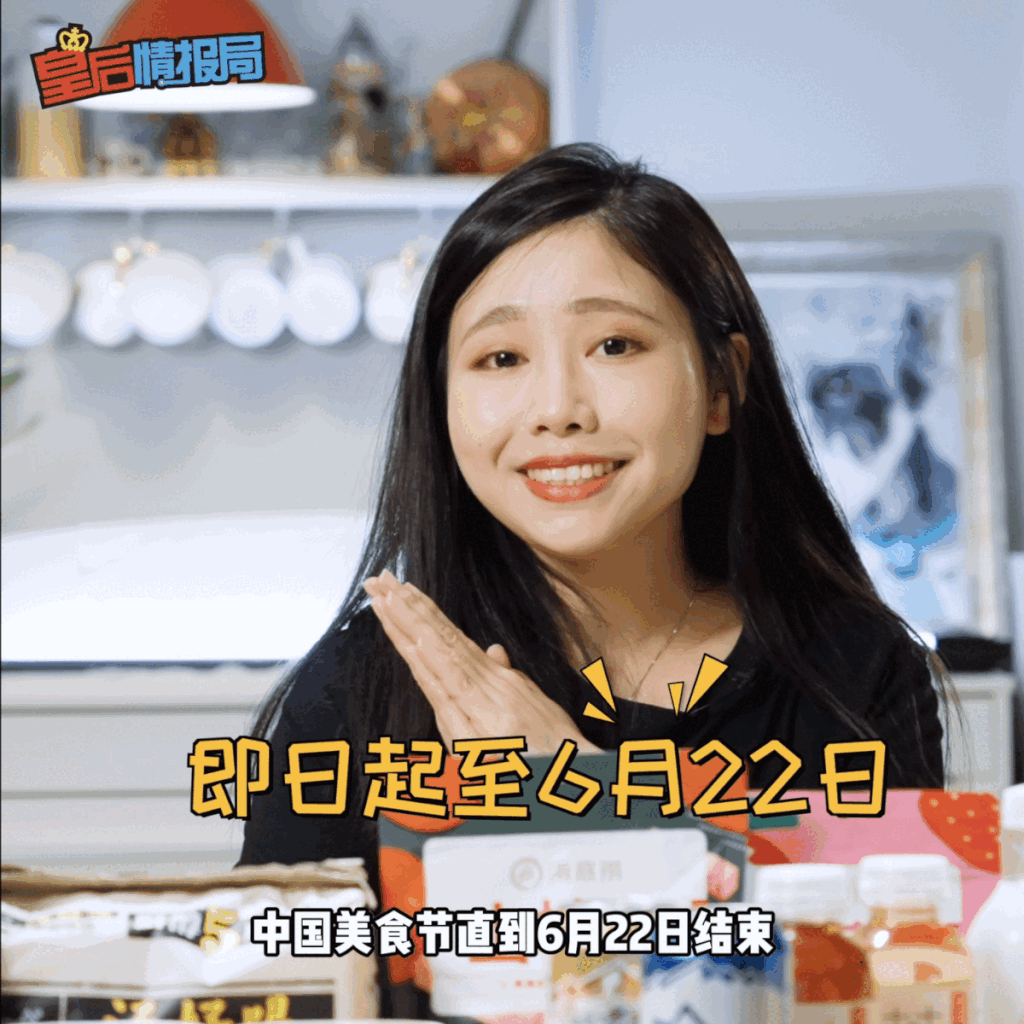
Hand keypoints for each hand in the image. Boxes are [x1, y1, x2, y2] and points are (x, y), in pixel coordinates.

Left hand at [363, 570, 600, 755]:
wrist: (579, 778)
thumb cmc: (558, 750)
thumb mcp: (536, 706)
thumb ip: (508, 677)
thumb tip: (493, 650)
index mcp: (493, 682)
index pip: (448, 641)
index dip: (421, 614)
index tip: (395, 591)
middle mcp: (487, 688)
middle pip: (438, 642)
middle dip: (406, 610)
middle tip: (378, 580)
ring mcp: (485, 705)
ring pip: (441, 657)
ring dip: (413, 625)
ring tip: (386, 598)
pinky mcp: (488, 726)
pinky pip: (457, 691)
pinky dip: (438, 663)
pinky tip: (418, 642)